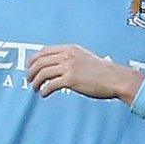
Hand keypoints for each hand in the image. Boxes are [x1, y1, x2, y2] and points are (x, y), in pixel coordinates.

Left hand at [26, 44, 144, 101]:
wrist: (115, 78)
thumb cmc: (102, 71)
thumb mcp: (84, 57)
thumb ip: (70, 58)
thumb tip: (57, 66)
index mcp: (69, 49)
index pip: (44, 51)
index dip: (34, 59)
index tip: (30, 67)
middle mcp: (67, 56)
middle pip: (40, 62)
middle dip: (31, 71)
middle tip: (29, 80)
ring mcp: (69, 67)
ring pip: (43, 73)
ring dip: (36, 82)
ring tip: (35, 88)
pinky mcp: (71, 80)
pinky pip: (50, 85)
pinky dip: (44, 90)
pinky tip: (44, 94)